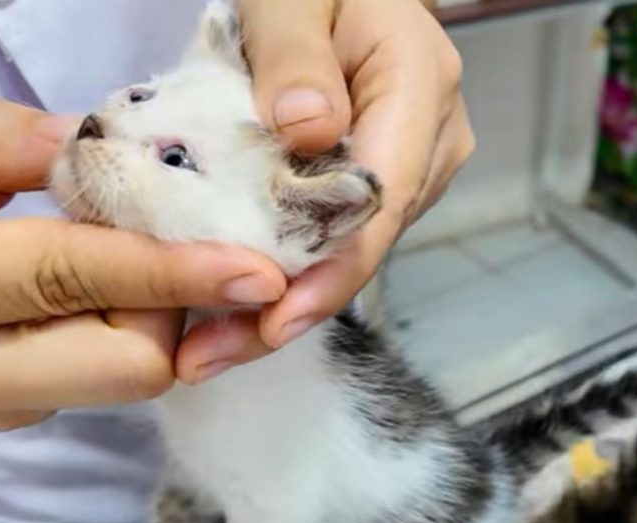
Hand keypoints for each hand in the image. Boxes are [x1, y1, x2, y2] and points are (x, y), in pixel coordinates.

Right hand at [0, 99, 285, 445]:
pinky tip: (106, 299)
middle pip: (130, 365)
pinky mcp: (22, 428)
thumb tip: (89, 136)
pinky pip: (107, 384)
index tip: (256, 269)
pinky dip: (130, 338)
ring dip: (157, 320)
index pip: (70, 277)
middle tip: (165, 247)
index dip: (170, 272)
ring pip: (128, 380)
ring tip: (134, 263)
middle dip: (174, 307)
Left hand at [175, 0, 473, 382]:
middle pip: (363, 244)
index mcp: (419, 87)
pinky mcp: (381, 180)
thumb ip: (296, 51)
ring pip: (349, 250)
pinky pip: (335, 234)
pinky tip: (233, 301)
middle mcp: (429, 141)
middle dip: (289, 306)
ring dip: (281, 298)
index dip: (327, 273)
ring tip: (207, 343)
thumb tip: (308, 130)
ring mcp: (410, 166)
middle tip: (209, 357)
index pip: (378, 202)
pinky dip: (284, 268)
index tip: (269, 325)